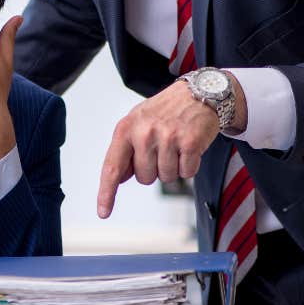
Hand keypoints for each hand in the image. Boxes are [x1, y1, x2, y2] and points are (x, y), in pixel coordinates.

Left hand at [97, 78, 221, 217]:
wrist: (200, 92)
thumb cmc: (166, 110)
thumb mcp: (138, 123)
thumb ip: (126, 150)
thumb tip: (117, 178)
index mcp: (126, 128)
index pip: (112, 167)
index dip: (106, 193)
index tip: (103, 212)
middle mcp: (144, 133)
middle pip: (144, 178)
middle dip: (155, 169)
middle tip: (163, 146)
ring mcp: (167, 137)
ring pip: (166, 177)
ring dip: (173, 166)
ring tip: (177, 143)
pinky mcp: (190, 143)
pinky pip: (186, 173)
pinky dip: (190, 165)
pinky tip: (189, 145)